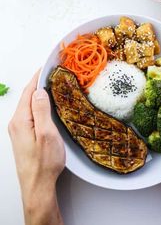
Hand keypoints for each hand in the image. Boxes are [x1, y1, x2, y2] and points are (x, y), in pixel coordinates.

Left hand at [9, 72, 64, 224]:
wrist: (37, 185)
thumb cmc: (44, 163)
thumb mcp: (47, 134)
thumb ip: (41, 111)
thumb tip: (39, 91)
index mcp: (21, 120)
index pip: (29, 91)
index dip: (38, 77)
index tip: (46, 66)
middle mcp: (16, 123)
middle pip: (28, 97)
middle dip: (39, 83)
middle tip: (52, 74)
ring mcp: (19, 130)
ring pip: (29, 105)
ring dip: (39, 94)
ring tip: (52, 85)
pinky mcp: (23, 136)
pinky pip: (30, 114)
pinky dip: (38, 105)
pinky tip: (47, 105)